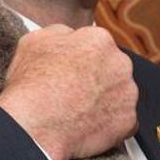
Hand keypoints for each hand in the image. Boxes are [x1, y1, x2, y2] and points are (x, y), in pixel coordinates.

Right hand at [0, 25, 136, 159]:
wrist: (35, 126)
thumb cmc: (31, 85)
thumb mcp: (34, 41)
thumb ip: (59, 32)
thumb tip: (69, 35)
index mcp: (99, 39)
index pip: (96, 45)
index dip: (81, 60)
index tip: (71, 72)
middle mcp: (120, 63)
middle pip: (112, 68)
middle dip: (98, 78)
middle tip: (75, 92)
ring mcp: (128, 93)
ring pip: (119, 94)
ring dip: (105, 100)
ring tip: (79, 112)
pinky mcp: (129, 120)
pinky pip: (121, 120)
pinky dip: (109, 124)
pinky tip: (88, 126)